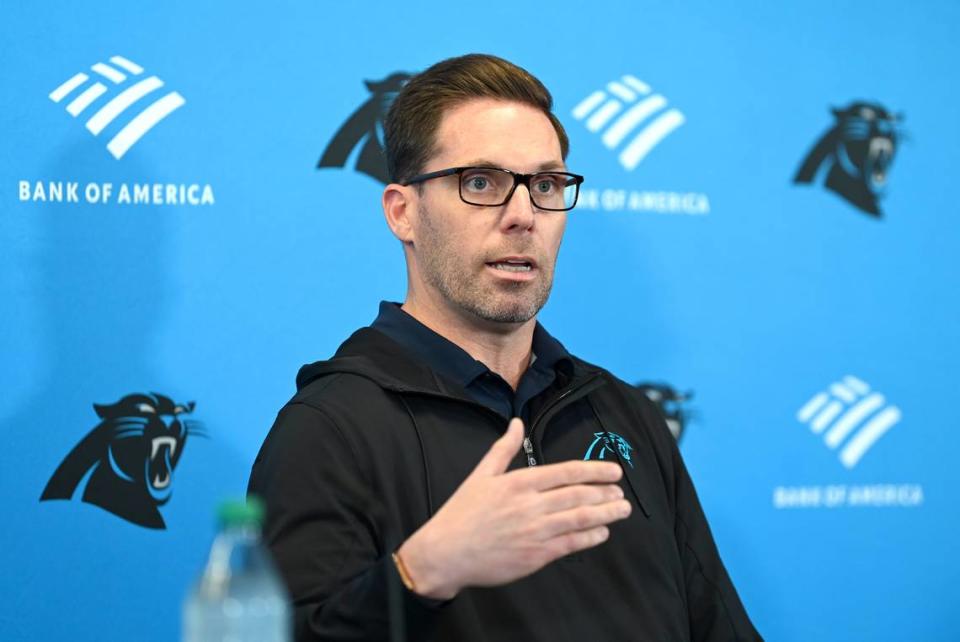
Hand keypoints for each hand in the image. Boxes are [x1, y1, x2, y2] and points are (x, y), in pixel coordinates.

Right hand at [395, 417, 630, 599]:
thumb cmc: (462, 513)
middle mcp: (530, 505)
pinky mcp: (535, 556)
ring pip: (579, 519)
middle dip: (605, 492)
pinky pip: (570, 544)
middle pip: (578, 495)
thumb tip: (516, 423)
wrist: (445, 553)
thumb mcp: (480, 474)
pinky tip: (602, 532)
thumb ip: (503, 449)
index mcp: (519, 482)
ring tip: (622, 509)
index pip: (566, 472)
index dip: (595, 471)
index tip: (614, 471)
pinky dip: (589, 537)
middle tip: (621, 491)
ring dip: (605, 513)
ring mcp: (535, 532)